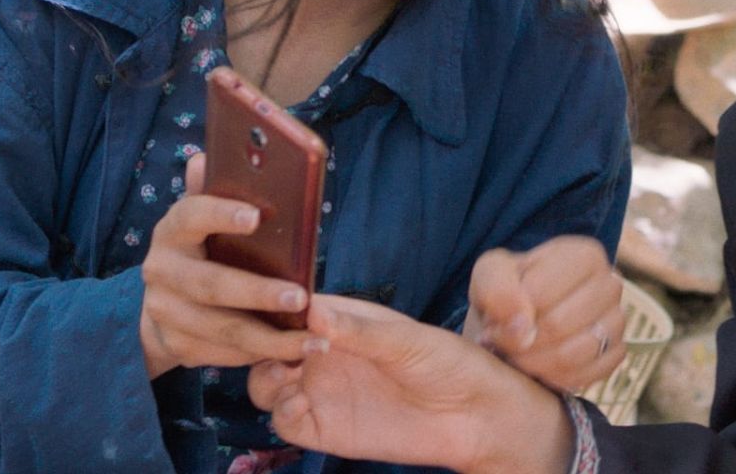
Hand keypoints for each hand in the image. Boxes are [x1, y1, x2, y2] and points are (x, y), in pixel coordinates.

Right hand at [137, 152, 312, 378]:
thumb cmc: (201, 251)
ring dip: (272, 339)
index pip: (191, 216)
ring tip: (314, 339)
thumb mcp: (204, 221)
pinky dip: (263, 356)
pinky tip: (297, 354)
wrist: (162, 307)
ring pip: (224, 329)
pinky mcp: (178, 346)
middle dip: (258, 293)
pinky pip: (226, 355)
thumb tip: (205, 156)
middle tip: (301, 296)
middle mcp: (161, 272)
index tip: (256, 216)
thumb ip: (212, 192)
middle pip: (212, 285)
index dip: (220, 214)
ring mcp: (165, 313)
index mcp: (172, 231)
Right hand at [250, 296, 575, 473]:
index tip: (275, 311)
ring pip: (266, 384)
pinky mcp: (325, 429)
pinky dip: (280, 414)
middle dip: (261, 344)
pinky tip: (300, 403)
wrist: (474, 416)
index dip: (273, 308)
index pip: (289, 307)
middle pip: (267, 346)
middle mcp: (324, 353)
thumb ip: (359, 331)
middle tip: (284, 349)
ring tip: (289, 375)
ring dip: (265, 378)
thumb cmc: (448, 363)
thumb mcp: (406, 339)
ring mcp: (322, 391)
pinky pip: (284, 422)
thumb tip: (313, 312)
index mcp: (340, 320)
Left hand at [463, 235, 626, 391]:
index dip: (513, 314)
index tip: (494, 321)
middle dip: (521, 342)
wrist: (520, 320)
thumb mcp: (490, 275)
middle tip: (500, 344)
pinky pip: (587, 376)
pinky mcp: (616, 354)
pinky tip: (538, 368)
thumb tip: (524, 325)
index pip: (544, 292)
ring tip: (516, 356)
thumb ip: (498, 289)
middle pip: (560, 324)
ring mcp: (617, 320)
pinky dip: (555, 379)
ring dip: (535, 363)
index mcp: (584, 255)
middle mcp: (610, 284)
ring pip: (576, 353)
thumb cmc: (507, 290)